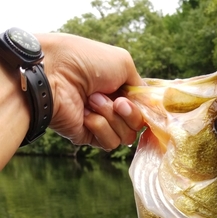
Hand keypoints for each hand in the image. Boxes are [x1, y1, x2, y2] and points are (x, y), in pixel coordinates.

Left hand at [38, 33, 143, 149]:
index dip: (143, 107)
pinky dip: (100, 127)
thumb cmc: (85, 61)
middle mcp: (111, 107)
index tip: (137, 99)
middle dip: (130, 113)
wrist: (54, 73)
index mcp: (118, 88)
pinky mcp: (88, 137)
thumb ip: (140, 85)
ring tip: (93, 101)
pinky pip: (109, 142)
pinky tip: (86, 115)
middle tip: (116, 100)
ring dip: (112, 117)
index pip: (142, 108)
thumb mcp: (123, 62)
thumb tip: (147, 105)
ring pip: (126, 136)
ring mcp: (100, 123)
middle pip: (138, 125)